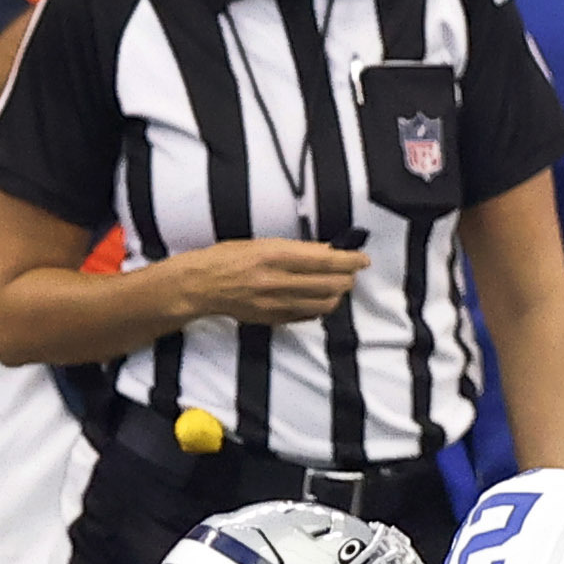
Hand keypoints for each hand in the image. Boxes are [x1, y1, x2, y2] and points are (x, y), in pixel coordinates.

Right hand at [179, 237, 368, 325]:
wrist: (200, 284)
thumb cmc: (229, 258)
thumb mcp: (262, 244)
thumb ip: (296, 250)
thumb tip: (329, 253)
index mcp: (274, 256)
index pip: (325, 261)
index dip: (350, 261)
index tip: (363, 260)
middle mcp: (277, 281)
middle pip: (330, 285)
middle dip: (347, 278)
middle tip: (350, 272)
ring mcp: (276, 304)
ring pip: (325, 304)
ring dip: (337, 295)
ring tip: (336, 286)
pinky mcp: (273, 319)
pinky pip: (308, 316)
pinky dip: (319, 307)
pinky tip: (317, 298)